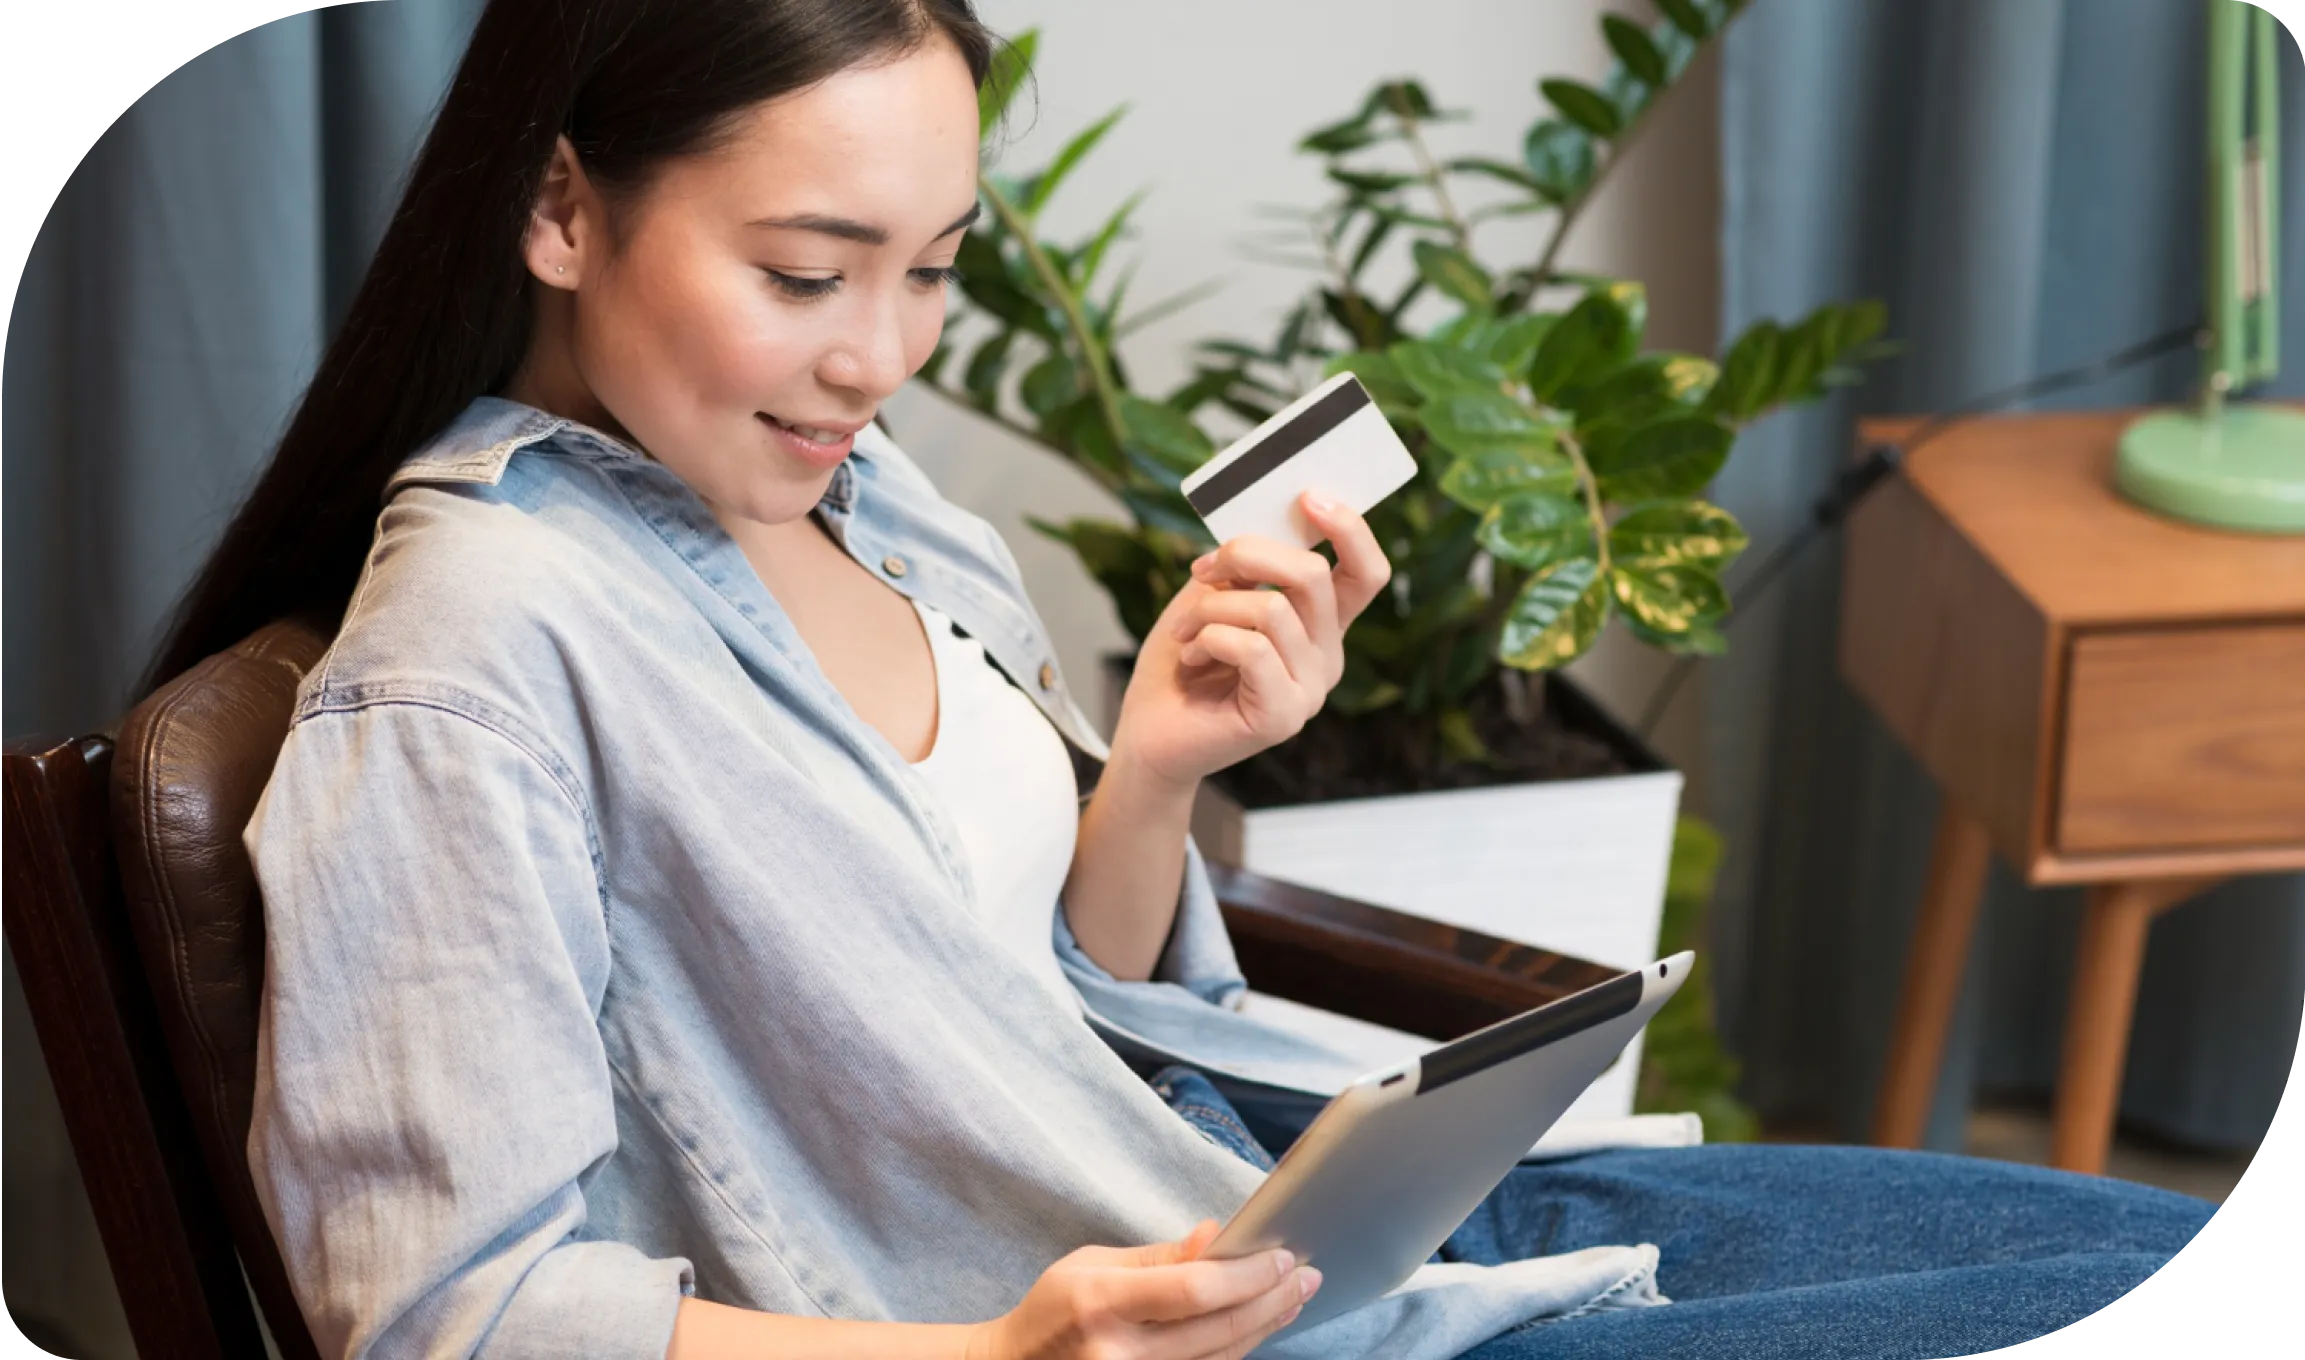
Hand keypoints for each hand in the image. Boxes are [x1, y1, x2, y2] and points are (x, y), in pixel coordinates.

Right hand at [965, 1220, 1320, 1359]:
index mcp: (1102, 1304)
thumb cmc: (1054, 1311)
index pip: (1193, 1290)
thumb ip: (1160, 1258)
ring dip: (1264, 1325)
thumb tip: (1219, 1236)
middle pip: (1217, 1329)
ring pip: (1220, 1358)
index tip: (1281, 1255)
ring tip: (1294, 1296)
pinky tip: (1260, 1326)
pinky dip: (1237, 1349)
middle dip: (1270, 1299)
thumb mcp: (1094, 1265)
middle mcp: (1120, 1355)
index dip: (1246, 1274)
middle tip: (1306, 1275)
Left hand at [1109, 493, 1391, 792]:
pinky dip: (1208, 641)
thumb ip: (1247, 563)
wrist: (1149, 731)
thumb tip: (1265, 517)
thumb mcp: (1214, 594)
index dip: (1350, 529)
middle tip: (1202, 569)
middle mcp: (1327, 656)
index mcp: (1321, 624)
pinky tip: (1190, 660)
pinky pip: (1252, 649)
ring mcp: (1310, 690)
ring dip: (1211, 608)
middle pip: (1312, 575)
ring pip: (1272, 609)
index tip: (1307, 496)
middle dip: (1247, 554)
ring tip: (1185, 632)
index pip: (1366, 572)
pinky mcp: (1283, 716)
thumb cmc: (1183, 659)